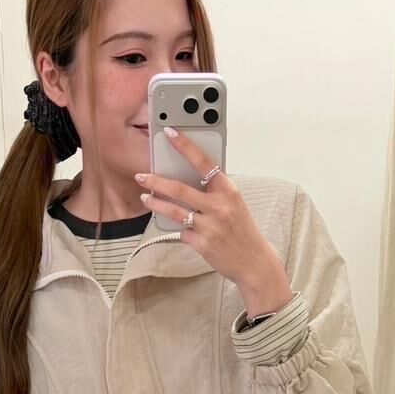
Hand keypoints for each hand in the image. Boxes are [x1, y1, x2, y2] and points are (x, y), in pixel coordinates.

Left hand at [133, 132, 292, 317]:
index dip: (185, 146)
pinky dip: (178, 228)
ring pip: (174, 211)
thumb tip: (188, 178)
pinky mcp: (202, 243)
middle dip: (156, 181)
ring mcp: (210, 226)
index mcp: (228, 190)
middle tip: (141, 176)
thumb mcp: (234, 203)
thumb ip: (215, 190)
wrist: (253, 261)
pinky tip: (178, 227)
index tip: (170, 133)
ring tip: (145, 198)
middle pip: (180, 189)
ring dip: (156, 203)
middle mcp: (219, 206)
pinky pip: (181, 232)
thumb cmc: (242, 229)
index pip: (203, 162)